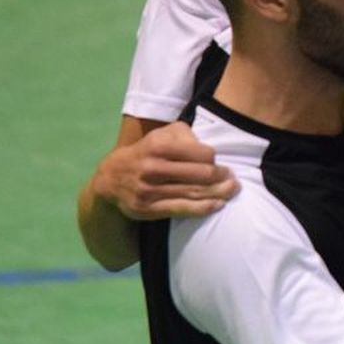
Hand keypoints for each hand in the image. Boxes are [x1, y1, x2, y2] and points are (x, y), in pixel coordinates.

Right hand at [92, 121, 237, 219]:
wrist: (110, 178)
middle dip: (222, 177)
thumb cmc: (146, 152)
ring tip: (232, 190)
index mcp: (158, 146)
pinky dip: (204, 208)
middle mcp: (153, 168)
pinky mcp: (148, 209)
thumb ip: (185, 135)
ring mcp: (149, 190)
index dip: (214, 158)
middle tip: (233, 178)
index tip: (218, 162)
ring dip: (219, 193)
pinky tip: (218, 205)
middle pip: (201, 174)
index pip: (201, 154)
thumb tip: (207, 149)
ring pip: (194, 193)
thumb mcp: (161, 134)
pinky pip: (182, 209)